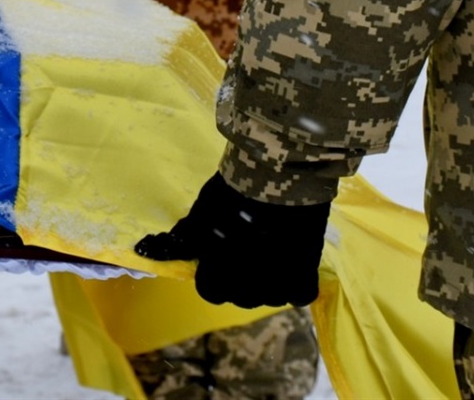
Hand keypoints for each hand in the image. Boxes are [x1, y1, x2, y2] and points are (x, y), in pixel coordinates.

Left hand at [135, 173, 332, 308]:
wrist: (279, 177)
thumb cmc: (233, 195)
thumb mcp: (201, 214)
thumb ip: (188, 236)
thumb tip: (167, 246)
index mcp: (218, 280)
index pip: (210, 291)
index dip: (212, 273)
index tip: (216, 254)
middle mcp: (248, 292)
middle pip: (241, 295)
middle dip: (238, 277)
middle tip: (242, 250)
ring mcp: (279, 286)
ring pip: (270, 295)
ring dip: (267, 280)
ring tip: (269, 253)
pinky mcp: (305, 275)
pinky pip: (299, 292)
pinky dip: (294, 281)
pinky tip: (291, 263)